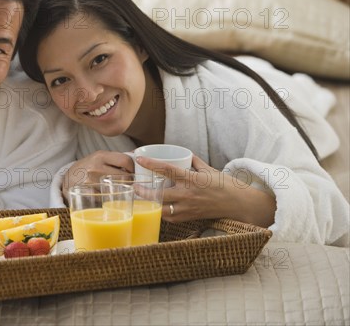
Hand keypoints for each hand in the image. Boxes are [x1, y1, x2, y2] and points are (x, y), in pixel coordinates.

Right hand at [62, 151, 133, 200]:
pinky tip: (108, 195)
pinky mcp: (89, 193)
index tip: (132, 172)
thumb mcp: (99, 157)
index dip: (132, 168)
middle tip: (128, 183)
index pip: (126, 160)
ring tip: (119, 188)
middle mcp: (96, 167)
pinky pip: (107, 197)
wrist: (69, 179)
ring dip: (122, 190)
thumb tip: (136, 153)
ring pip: (118, 188)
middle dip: (129, 181)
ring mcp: (92, 181)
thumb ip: (116, 157)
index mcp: (101, 155)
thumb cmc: (88, 168)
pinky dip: (110, 197)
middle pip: (124, 176)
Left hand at [135, 155, 274, 226]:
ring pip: (162, 209)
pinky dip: (161, 213)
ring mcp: (188, 208)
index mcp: (192, 179)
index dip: (151, 164)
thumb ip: (194, 162)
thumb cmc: (226, 185)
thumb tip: (182, 155)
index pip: (167, 170)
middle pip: (159, 195)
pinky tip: (156, 208)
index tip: (139, 159)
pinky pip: (170, 218)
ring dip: (150, 205)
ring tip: (141, 198)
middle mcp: (188, 195)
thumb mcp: (209, 169)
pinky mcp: (190, 218)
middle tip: (135, 186)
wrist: (240, 204)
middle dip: (143, 191)